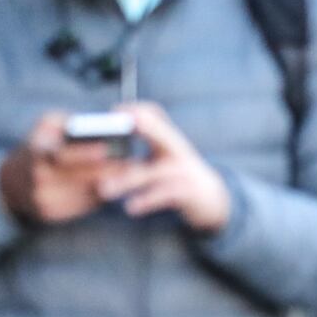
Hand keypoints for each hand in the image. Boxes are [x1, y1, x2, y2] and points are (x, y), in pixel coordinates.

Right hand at [0, 112, 122, 224]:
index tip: (109, 148)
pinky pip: (82, 206)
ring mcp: (44, 200)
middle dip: (107, 170)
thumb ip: (69, 122)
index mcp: (36, 153)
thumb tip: (99, 126)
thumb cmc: (39, 145)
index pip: (63, 156)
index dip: (87, 153)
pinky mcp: (51, 215)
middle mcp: (37, 179)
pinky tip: (113, 185)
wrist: (11, 182)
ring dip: (109, 184)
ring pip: (85, 194)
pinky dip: (100, 196)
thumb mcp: (46, 126)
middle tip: (130, 162)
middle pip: (79, 178)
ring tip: (128, 172)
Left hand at [96, 102, 231, 233]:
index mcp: (168, 140)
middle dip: (143, 127)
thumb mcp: (163, 156)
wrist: (212, 200)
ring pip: (154, 172)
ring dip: (127, 180)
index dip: (136, 109)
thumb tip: (104, 146)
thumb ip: (142, 149)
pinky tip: (131, 208)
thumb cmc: (179, 177)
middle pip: (161, 134)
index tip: (114, 111)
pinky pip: (166, 195)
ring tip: (104, 190)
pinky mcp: (189, 193)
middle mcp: (178, 151)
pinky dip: (147, 200)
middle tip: (115, 126)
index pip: (155, 114)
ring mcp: (185, 171)